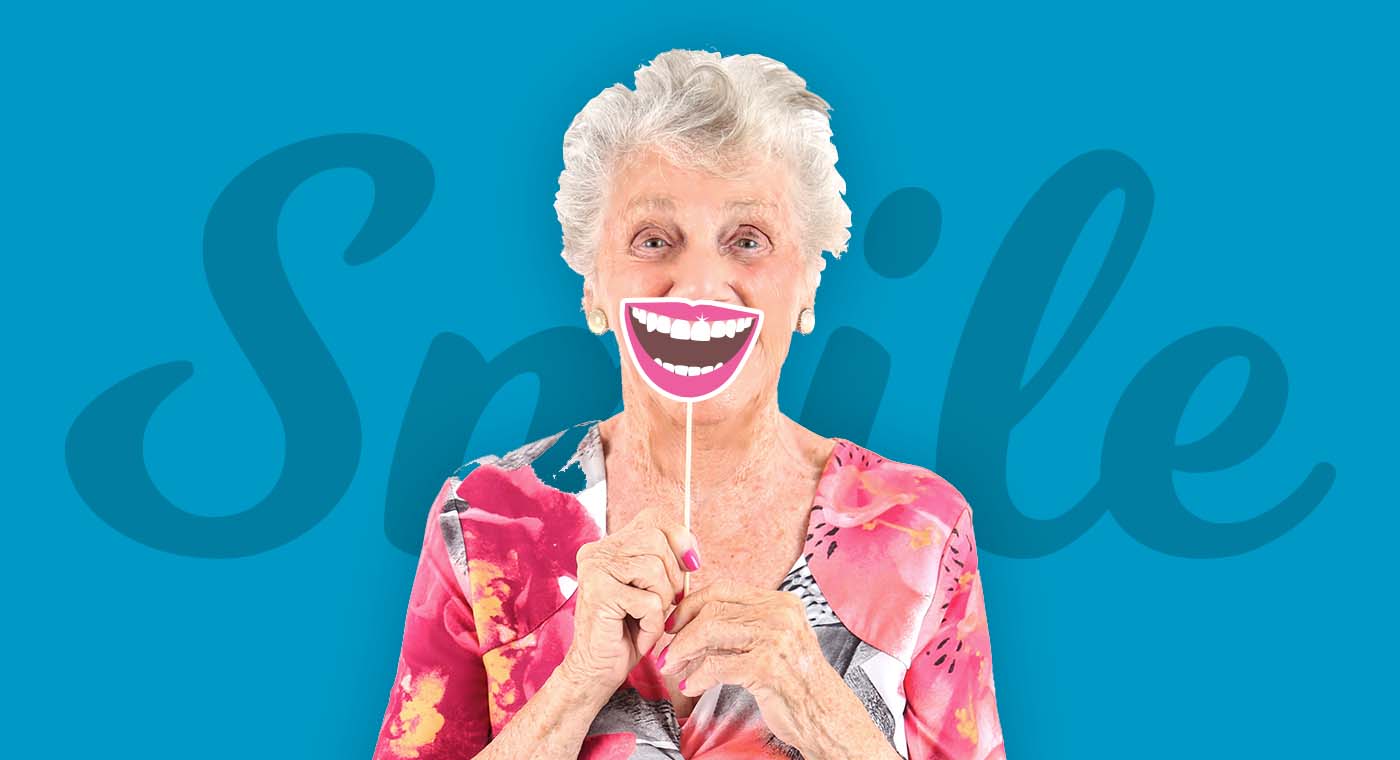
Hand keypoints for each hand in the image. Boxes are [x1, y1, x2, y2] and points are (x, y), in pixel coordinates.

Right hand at [561, 507, 700, 696]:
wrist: (598, 669)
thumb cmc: (628, 630)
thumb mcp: (652, 588)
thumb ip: (665, 563)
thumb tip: (692, 554)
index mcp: (610, 545)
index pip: (653, 517)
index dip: (679, 538)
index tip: (692, 565)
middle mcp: (598, 551)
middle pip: (656, 540)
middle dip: (673, 576)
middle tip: (664, 603)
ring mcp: (595, 570)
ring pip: (654, 569)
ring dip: (662, 602)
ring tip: (648, 619)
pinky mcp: (600, 594)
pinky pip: (649, 602)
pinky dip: (653, 624)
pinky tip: (640, 634)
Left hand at [657, 578, 839, 751]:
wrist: (825, 716)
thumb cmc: (796, 684)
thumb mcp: (773, 643)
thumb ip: (741, 627)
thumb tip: (690, 625)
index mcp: (781, 602)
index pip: (723, 589)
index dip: (691, 604)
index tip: (673, 623)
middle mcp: (780, 614)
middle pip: (712, 610)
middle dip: (681, 632)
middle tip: (667, 652)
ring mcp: (776, 638)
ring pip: (710, 632)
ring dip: (682, 652)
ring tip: (673, 668)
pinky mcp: (768, 666)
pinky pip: (716, 665)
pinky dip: (697, 676)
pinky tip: (691, 686)